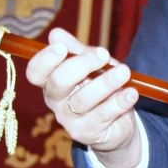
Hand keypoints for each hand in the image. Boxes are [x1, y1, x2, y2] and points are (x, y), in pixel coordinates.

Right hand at [24, 27, 141, 167]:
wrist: (117, 124)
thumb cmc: (99, 87)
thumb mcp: (90, 65)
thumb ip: (75, 50)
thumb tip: (55, 34)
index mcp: (51, 82)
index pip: (36, 72)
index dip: (45, 60)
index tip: (62, 48)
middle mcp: (56, 102)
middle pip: (58, 83)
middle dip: (81, 65)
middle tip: (104, 54)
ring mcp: (69, 120)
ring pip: (83, 100)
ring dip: (106, 83)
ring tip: (124, 72)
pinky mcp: (86, 134)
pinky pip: (102, 116)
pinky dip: (119, 103)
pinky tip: (131, 93)